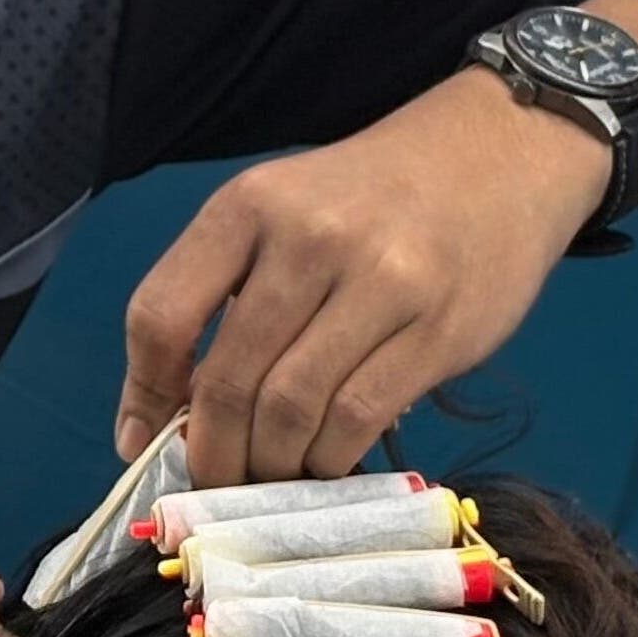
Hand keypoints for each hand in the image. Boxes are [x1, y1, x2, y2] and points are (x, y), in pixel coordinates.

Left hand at [114, 69, 610, 484]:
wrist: (496, 156)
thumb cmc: (365, 197)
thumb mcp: (276, 214)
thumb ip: (217, 295)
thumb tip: (160, 416)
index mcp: (247, 207)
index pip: (160, 313)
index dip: (143, 391)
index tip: (141, 439)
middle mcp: (308, 239)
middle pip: (228, 378)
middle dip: (211, 450)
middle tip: (214, 480)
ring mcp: (379, 283)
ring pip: (292, 410)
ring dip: (270, 463)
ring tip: (270, 472)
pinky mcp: (437, 330)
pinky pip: (359, 418)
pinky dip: (329, 457)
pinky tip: (324, 457)